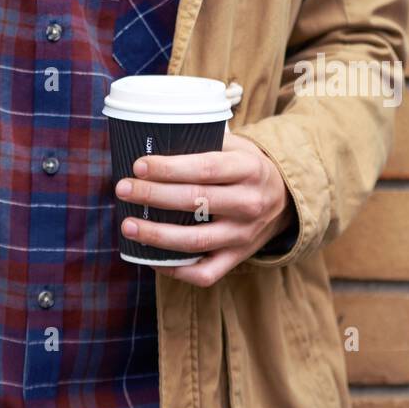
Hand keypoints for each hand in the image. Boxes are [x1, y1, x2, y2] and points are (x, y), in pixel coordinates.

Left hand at [113, 130, 291, 287]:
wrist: (285, 201)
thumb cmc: (247, 167)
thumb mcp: (237, 146)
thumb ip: (204, 140)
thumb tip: (154, 135)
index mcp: (248, 169)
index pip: (205, 168)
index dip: (169, 168)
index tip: (139, 165)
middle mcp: (249, 203)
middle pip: (195, 201)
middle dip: (153, 195)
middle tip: (123, 189)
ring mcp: (244, 235)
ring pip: (196, 240)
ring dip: (157, 235)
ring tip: (128, 225)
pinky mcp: (238, 258)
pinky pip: (205, 273)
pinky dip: (176, 270)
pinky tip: (151, 258)